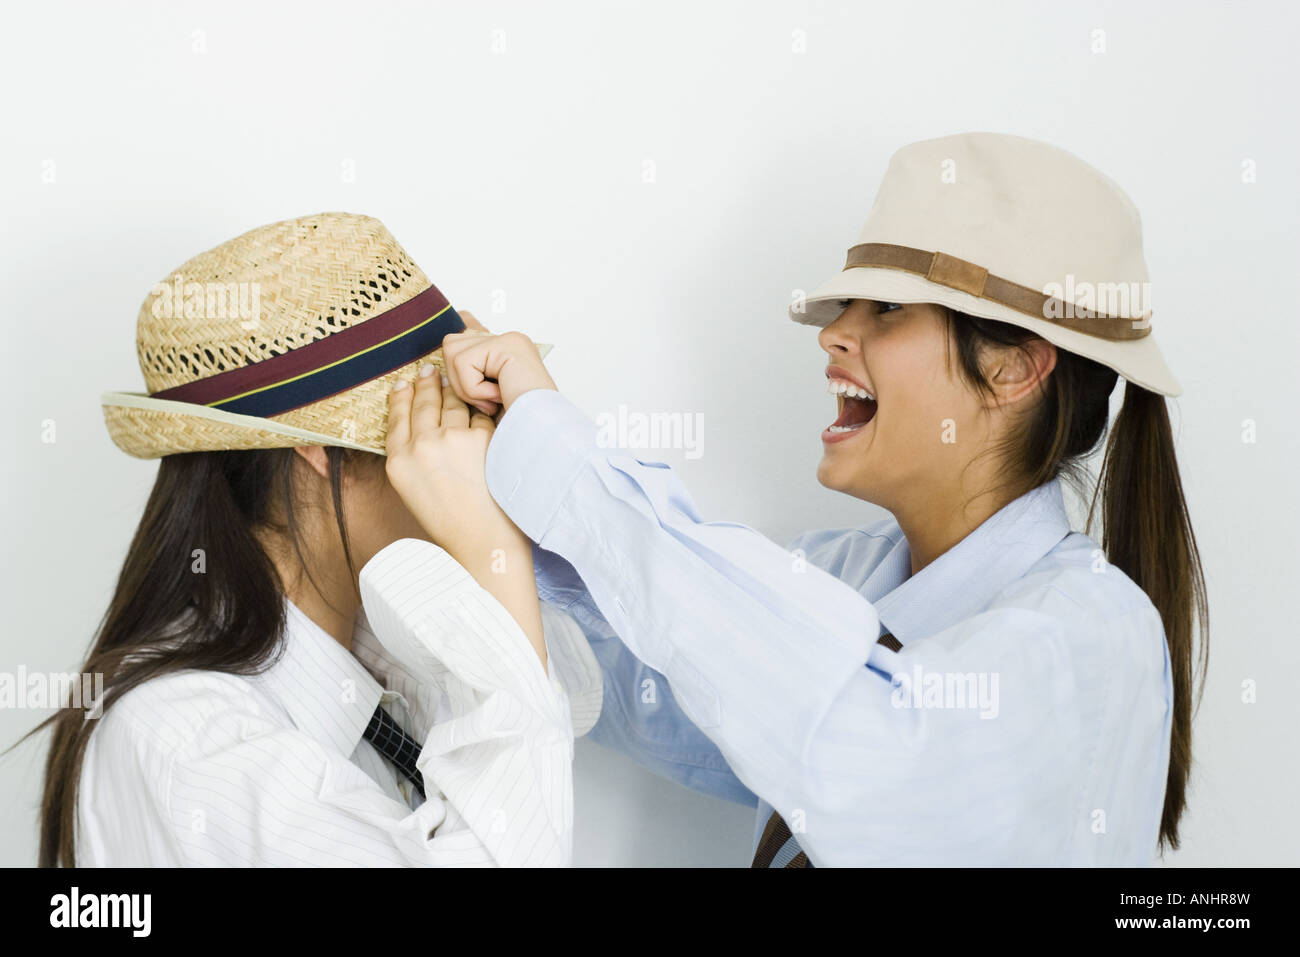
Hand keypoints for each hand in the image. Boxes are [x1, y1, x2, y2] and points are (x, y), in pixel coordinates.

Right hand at [384, 365, 528, 566]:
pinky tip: (485, 407)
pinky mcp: (481, 439)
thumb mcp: (413, 491)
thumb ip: (412, 458)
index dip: (402, 396)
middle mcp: (421, 447)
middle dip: (429, 383)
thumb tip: (421, 425)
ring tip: (458, 384)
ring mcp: (452, 440)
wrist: (482, 543)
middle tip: (432, 371)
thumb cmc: (452, 523)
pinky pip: (481, 415)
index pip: (397, 416)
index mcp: (398, 462)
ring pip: (453, 403)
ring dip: (457, 392)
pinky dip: (484, 413)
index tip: (405, 382)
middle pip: (424, 403)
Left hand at [440, 328, 556, 416]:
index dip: (462, 328)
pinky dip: (475, 388)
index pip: (471, 324)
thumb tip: (434, 369)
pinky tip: (499, 396)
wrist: (540, 434)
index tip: (460, 325)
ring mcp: (508, 340)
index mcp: (505, 351)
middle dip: (458, 380)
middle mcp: (508, 341)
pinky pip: (464, 363)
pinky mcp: (506, 345)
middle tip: (486, 401)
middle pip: (452, 345)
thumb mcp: (484, 402)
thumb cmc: (517, 426)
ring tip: (493, 400)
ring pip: (453, 352)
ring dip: (466, 386)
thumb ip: (467, 380)